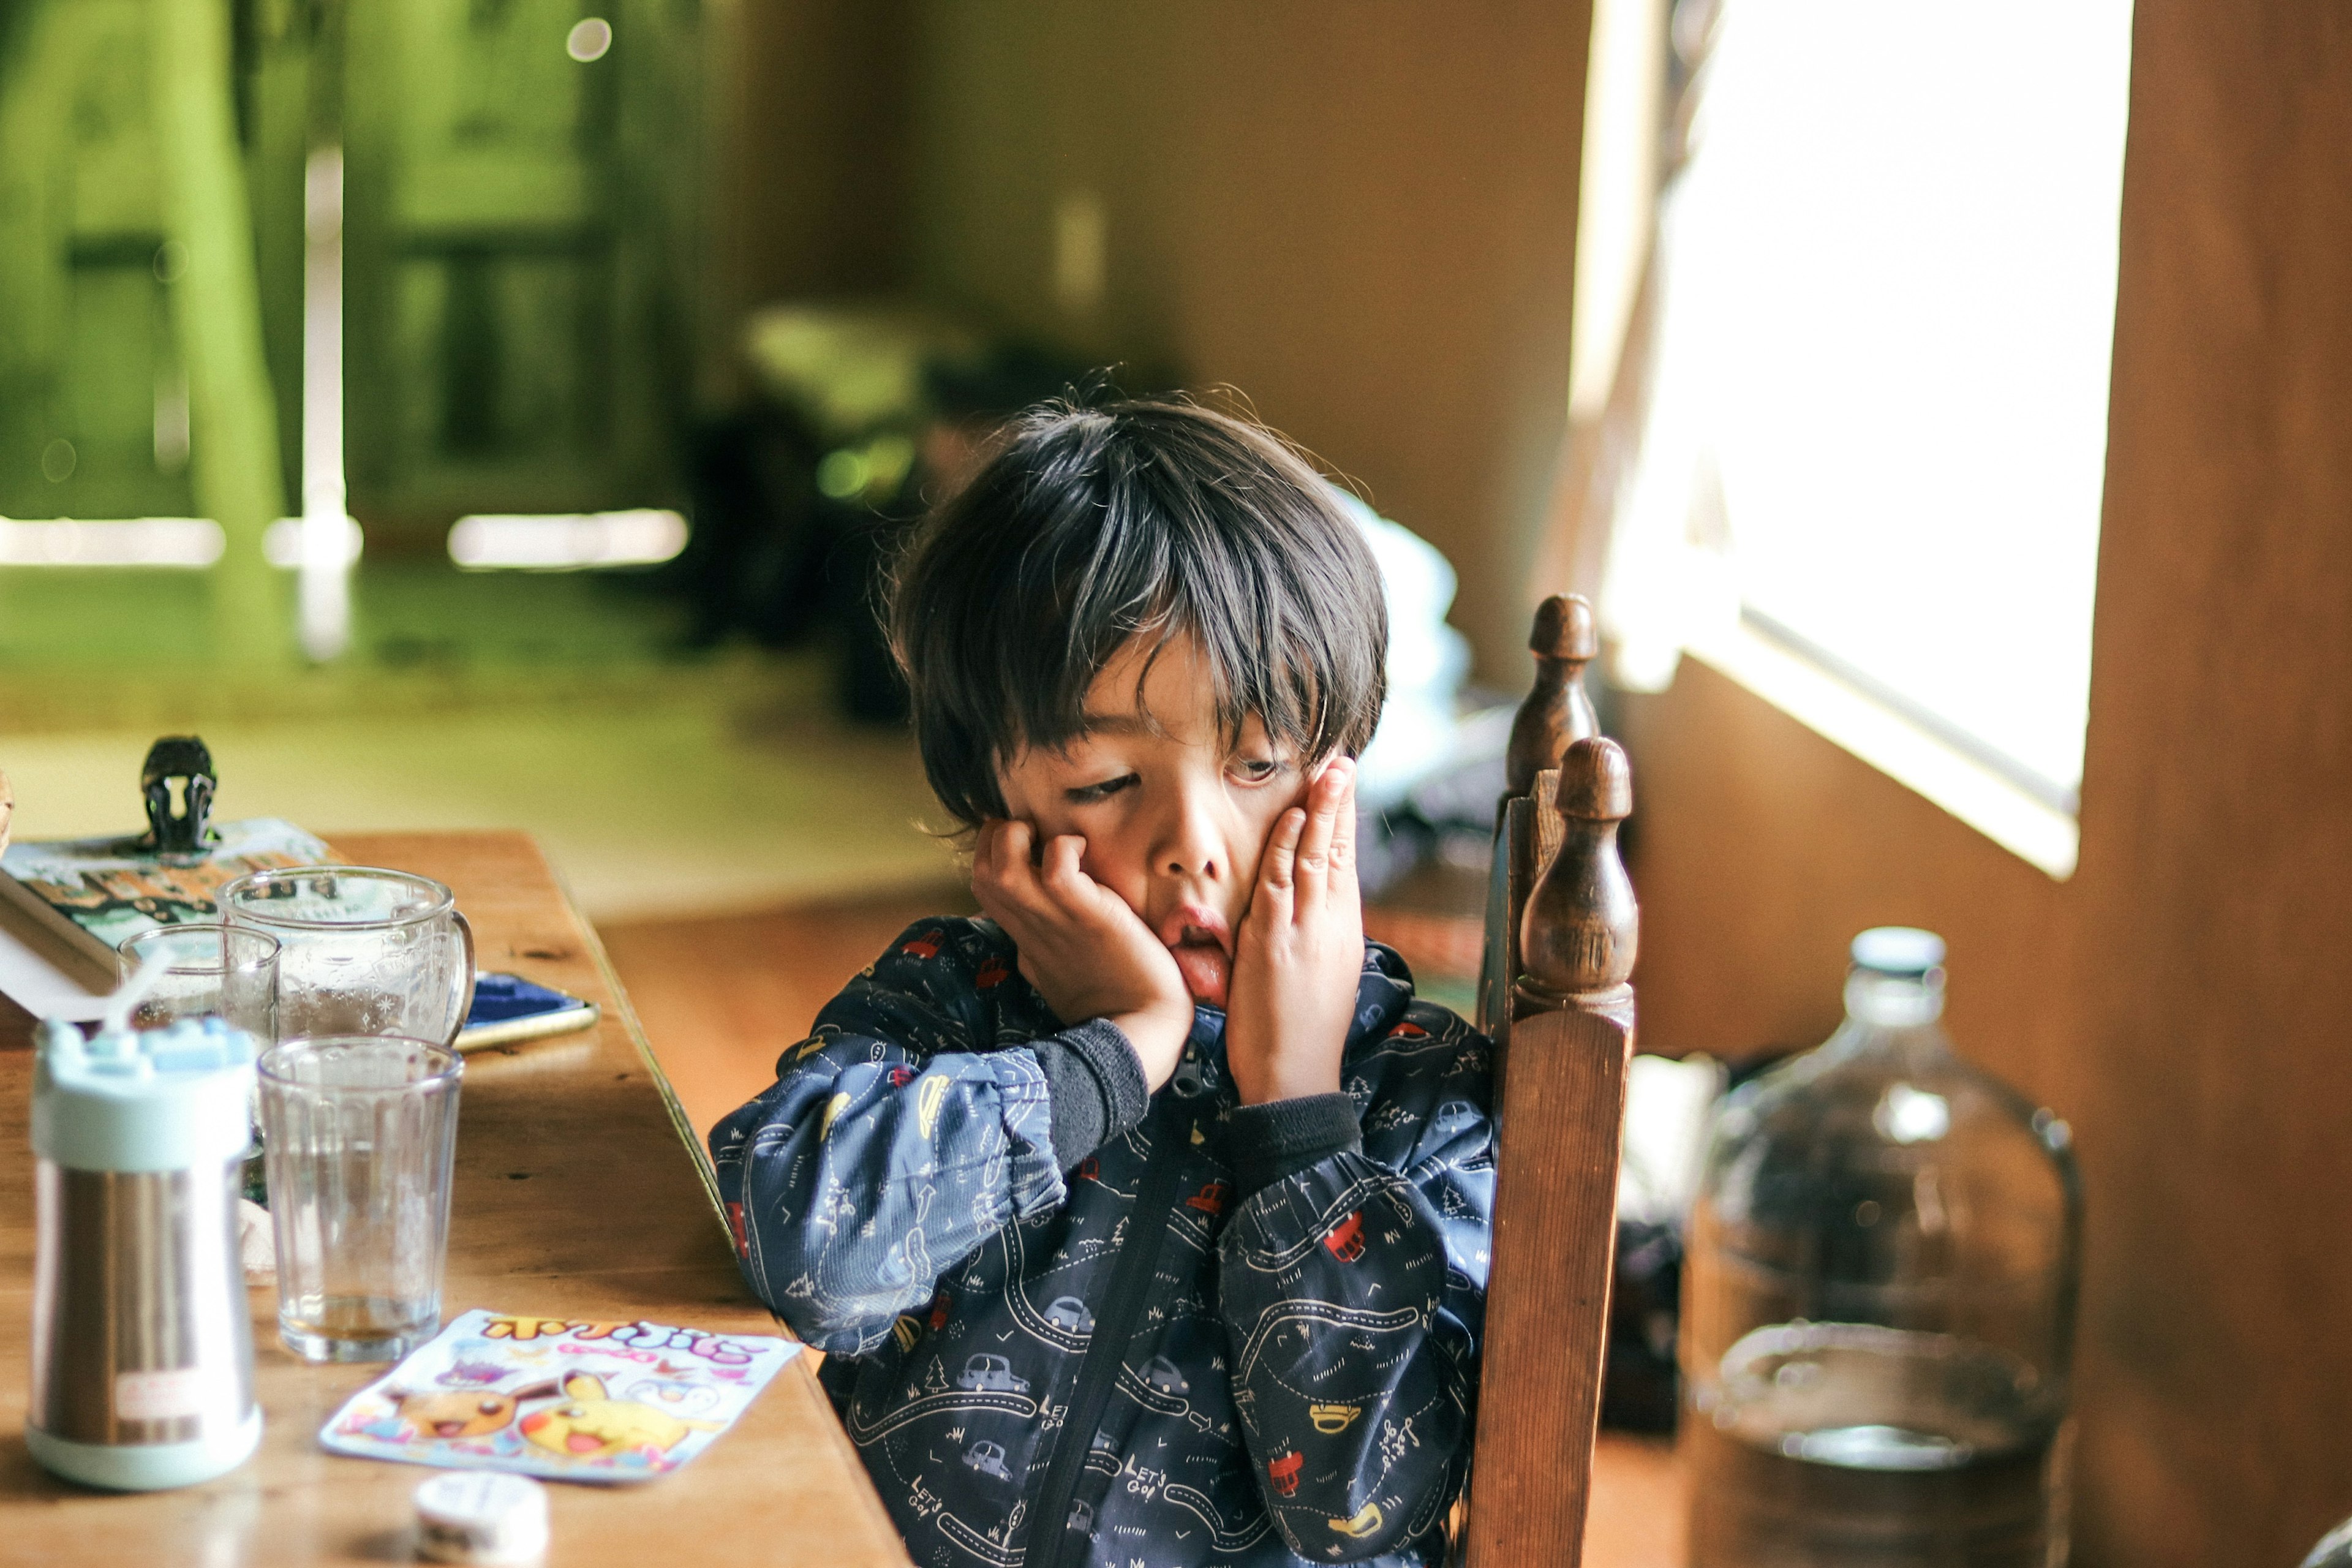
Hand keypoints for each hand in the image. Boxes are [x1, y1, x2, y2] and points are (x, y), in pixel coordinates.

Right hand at [971, 820, 1192, 1090]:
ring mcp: (1053, 920)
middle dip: (996, 838)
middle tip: (1035, 834)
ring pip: (1001, 867)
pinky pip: (1057, 869)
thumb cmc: (1109, 1001)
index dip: (992, 852)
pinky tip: (1084, 849)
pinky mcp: (1085, 914)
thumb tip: (1024, 938)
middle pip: (981, 871)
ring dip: (1015, 838)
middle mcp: (1029, 925)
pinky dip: (1064, 848)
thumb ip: (1036, 948)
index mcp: (1025, 936)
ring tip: (1047, 837)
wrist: (1143, 1028)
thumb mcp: (1055, 971)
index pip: (983, 884)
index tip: (1026, 843)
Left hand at [1225, 758, 1362, 1104]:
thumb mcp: (1323, 974)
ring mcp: (1305, 932)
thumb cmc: (1303, 1031)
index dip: (1343, 820)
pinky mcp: (1276, 944)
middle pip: (1337, 851)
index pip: (1345, 863)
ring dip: (1319, 812)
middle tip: (1341, 760)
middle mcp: (1331, 926)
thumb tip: (1310, 903)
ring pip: (1315, 860)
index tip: (1343, 783)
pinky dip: (1288, 850)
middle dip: (1338, 803)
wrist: (1296, 1077)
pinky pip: (1282, 886)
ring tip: (1324, 772)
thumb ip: (1316, 933)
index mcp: (1344, 931)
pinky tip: (1293, 820)